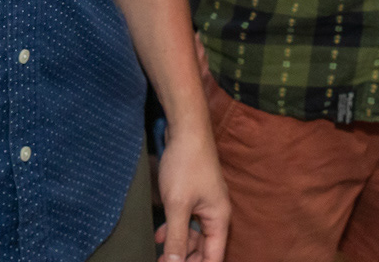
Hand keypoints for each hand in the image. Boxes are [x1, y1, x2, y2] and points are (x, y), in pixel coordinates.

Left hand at [154, 126, 228, 261]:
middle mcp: (216, 214)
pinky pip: (187, 220)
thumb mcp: (177, 205)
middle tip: (163, 261)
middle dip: (185, 258)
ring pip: (194, 235)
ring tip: (159, 252)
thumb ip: (176, 237)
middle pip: (204, 248)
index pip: (214, 257)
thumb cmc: (186, 164)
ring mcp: (206, 204)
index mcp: (219, 219)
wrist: (186, 129)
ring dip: (178, 244)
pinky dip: (175, 229)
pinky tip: (160, 234)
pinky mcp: (195, 195)